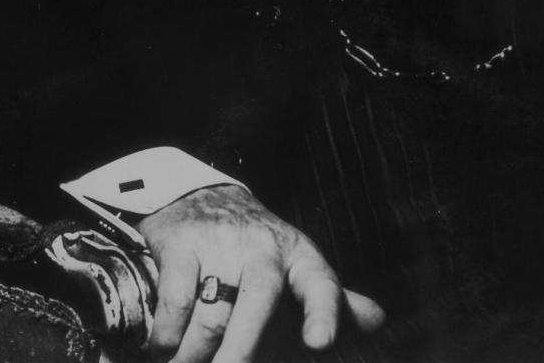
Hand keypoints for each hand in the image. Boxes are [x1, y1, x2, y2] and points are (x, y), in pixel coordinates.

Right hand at [137, 184, 384, 361]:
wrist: (202, 197)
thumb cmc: (256, 250)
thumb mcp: (297, 268)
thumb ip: (334, 301)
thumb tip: (378, 322)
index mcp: (300, 258)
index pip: (320, 284)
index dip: (323, 312)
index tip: (319, 342)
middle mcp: (264, 248)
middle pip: (258, 302)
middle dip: (243, 349)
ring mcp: (222, 243)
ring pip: (211, 318)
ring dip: (195, 357)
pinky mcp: (182, 243)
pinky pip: (176, 303)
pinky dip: (168, 337)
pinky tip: (165, 348)